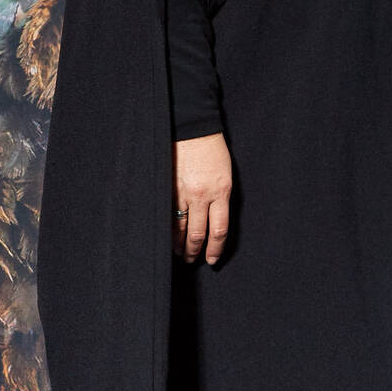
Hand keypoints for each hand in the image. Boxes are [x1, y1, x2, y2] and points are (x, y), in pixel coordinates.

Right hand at [173, 133, 231, 264]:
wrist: (193, 130)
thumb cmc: (213, 151)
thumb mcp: (225, 176)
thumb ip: (221, 199)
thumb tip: (214, 224)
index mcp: (221, 192)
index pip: (219, 230)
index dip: (215, 249)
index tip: (212, 260)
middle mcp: (202, 195)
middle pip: (198, 234)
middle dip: (195, 251)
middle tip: (192, 261)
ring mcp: (182, 192)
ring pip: (179, 228)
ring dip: (179, 244)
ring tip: (179, 253)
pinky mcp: (167, 188)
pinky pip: (166, 214)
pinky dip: (166, 229)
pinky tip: (165, 237)